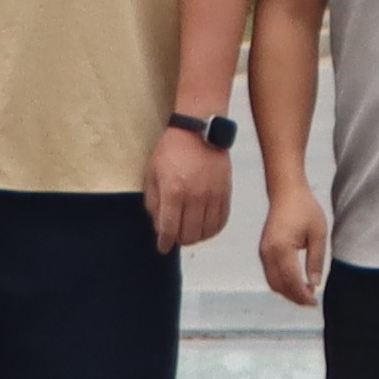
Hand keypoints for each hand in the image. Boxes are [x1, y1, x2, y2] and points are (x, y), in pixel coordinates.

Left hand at [147, 124, 234, 253]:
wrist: (199, 131)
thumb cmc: (171, 150)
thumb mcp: (152, 173)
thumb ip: (153, 203)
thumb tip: (159, 227)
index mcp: (173, 191)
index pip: (169, 229)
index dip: (165, 242)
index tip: (163, 247)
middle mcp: (194, 196)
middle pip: (189, 234)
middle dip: (179, 240)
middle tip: (175, 236)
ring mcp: (213, 195)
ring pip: (206, 231)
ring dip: (196, 237)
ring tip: (189, 231)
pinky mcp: (225, 192)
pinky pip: (221, 221)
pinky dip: (212, 229)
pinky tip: (204, 226)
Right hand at [257, 178, 329, 307]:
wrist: (286, 191)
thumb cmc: (304, 208)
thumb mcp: (318, 233)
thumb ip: (316, 260)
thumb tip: (314, 284)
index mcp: (282, 247)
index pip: (291, 280)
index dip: (302, 295)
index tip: (314, 302)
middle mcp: (268, 252)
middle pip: (279, 285)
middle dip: (295, 297)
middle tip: (311, 301)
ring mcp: (263, 252)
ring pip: (272, 282)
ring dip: (288, 292)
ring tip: (306, 294)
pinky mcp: (263, 251)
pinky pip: (270, 274)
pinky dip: (282, 283)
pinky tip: (296, 282)